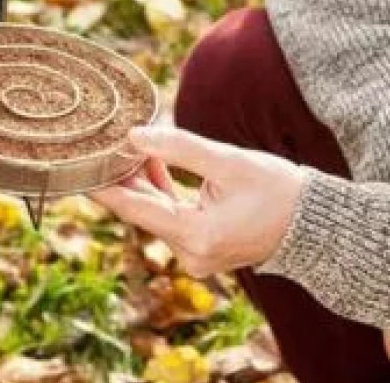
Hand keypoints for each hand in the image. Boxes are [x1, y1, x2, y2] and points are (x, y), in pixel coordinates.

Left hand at [91, 126, 304, 275]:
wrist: (313, 223)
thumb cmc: (276, 189)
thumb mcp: (226, 161)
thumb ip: (179, 147)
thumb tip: (133, 134)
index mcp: (196, 236)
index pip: (133, 207)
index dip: (101, 183)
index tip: (75, 164)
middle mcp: (191, 253)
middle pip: (141, 209)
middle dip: (122, 175)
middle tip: (100, 140)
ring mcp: (196, 254)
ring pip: (154, 211)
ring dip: (142, 179)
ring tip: (127, 143)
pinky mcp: (202, 246)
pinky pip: (170, 216)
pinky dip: (160, 189)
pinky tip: (152, 160)